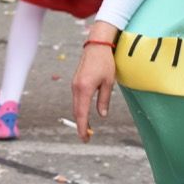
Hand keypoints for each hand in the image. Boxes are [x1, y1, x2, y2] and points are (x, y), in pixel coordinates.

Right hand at [71, 20, 119, 141]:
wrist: (97, 46)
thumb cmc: (105, 63)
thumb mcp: (108, 83)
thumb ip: (104, 100)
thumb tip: (102, 115)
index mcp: (84, 89)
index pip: (82, 113)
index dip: (82, 127)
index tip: (85, 138)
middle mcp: (76, 87)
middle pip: (77, 111)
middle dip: (81, 125)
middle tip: (87, 137)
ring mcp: (74, 84)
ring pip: (76, 105)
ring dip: (80, 117)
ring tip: (87, 128)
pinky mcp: (76, 82)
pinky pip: (77, 99)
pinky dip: (80, 108)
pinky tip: (85, 114)